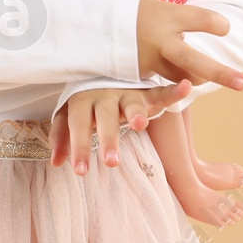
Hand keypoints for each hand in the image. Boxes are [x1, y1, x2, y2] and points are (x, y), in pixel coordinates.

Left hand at [49, 81, 192, 172]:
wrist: (104, 71)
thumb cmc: (87, 101)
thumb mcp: (71, 115)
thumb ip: (63, 137)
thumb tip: (56, 163)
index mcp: (82, 100)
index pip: (77, 124)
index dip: (77, 146)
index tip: (80, 172)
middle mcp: (104, 95)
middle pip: (105, 118)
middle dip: (107, 139)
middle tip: (110, 162)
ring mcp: (126, 93)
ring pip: (131, 104)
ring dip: (136, 113)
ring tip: (140, 125)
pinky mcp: (146, 93)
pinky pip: (161, 92)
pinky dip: (174, 90)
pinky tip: (186, 87)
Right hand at [136, 0, 242, 89]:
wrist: (91, 22)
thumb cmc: (130, 9)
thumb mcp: (156, 4)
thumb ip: (179, 18)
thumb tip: (210, 23)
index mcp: (166, 15)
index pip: (202, 19)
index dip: (217, 24)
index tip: (224, 28)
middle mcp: (160, 39)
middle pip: (194, 60)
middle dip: (221, 74)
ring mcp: (149, 58)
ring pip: (182, 78)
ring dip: (196, 79)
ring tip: (204, 80)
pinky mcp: (140, 72)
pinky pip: (164, 78)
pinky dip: (171, 76)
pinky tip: (171, 72)